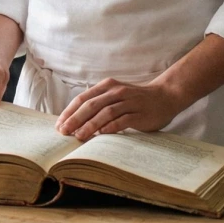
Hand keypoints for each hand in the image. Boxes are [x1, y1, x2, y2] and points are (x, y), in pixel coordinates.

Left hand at [56, 78, 185, 141]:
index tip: (59, 125)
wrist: (165, 97)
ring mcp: (129, 102)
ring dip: (90, 125)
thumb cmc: (136, 100)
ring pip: (105, 112)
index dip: (69, 112)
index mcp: (107, 86)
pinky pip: (122, 120)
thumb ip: (98, 104)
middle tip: (63, 132)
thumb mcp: (115, 96)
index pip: (83, 98)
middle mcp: (117, 92)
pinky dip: (110, 127)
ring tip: (78, 136)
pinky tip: (101, 135)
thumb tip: (74, 121)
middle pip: (91, 105)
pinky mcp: (140, 114)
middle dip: (75, 119)